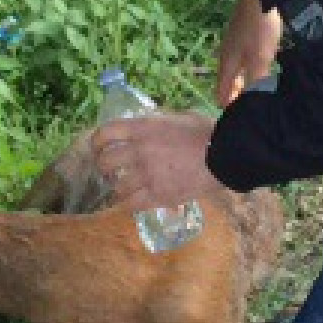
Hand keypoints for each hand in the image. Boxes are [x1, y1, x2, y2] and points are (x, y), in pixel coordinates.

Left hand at [92, 111, 221, 211]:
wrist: (226, 155)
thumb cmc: (206, 132)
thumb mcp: (177, 117)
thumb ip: (158, 122)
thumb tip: (146, 125)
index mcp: (143, 128)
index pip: (105, 133)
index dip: (96, 142)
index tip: (99, 148)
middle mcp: (140, 151)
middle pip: (105, 162)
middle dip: (104, 167)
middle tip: (109, 171)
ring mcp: (148, 175)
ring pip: (116, 187)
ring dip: (117, 187)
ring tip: (123, 188)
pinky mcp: (159, 196)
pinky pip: (132, 204)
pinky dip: (129, 203)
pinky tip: (134, 201)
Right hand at [215, 0, 281, 106]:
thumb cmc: (258, 30)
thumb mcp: (260, 59)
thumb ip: (255, 83)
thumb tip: (251, 105)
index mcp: (227, 65)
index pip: (221, 95)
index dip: (229, 109)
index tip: (241, 119)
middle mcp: (225, 57)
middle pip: (228, 84)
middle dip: (238, 97)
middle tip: (253, 107)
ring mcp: (232, 46)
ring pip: (236, 72)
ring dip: (245, 83)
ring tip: (259, 91)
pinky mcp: (241, 37)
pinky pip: (242, 60)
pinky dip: (249, 69)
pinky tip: (262, 69)